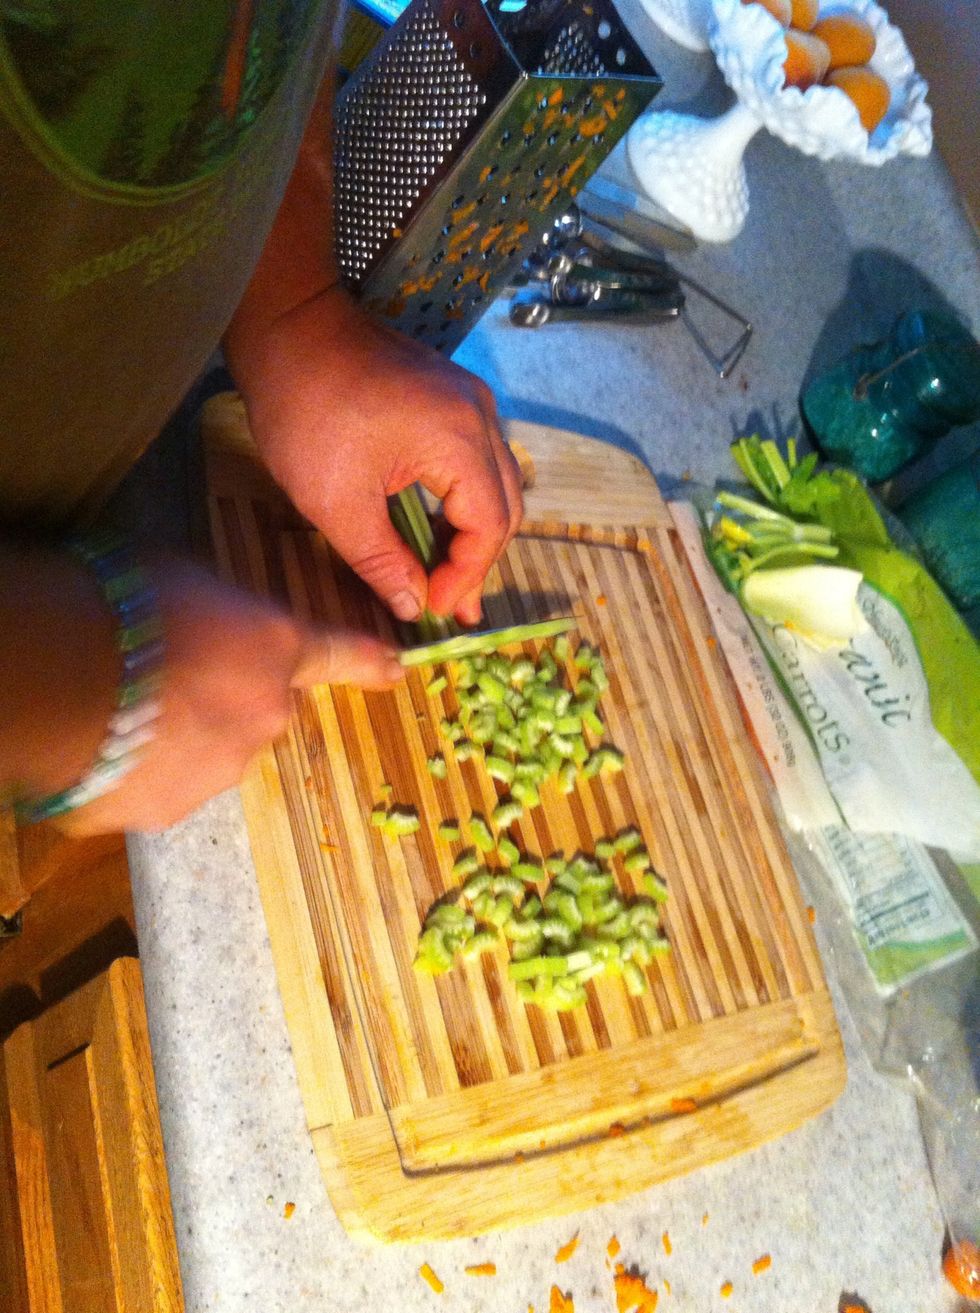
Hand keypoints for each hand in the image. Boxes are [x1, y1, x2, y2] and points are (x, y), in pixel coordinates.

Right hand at [62, 556, 401, 834]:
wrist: (64, 678)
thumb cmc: (123, 603)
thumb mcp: (186, 578)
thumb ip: (221, 612)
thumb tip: (211, 625)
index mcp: (275, 648)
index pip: (337, 653)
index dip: (368, 661)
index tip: (398, 668)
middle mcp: (266, 714)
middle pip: (257, 708)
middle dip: (222, 697)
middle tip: (165, 675)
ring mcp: (222, 769)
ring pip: (210, 752)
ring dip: (179, 736)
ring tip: (123, 708)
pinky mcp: (173, 810)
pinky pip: (161, 787)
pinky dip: (140, 772)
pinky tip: (105, 744)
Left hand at [226, 286, 523, 625]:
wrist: (285, 326)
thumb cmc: (305, 409)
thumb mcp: (336, 503)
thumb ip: (382, 561)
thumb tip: (413, 606)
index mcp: (460, 439)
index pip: (490, 526)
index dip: (466, 576)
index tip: (432, 608)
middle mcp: (479, 414)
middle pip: (504, 505)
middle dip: (477, 560)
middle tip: (451, 605)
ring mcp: (467, 399)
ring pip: (493, 482)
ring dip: (471, 531)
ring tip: (446, 577)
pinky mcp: (448, 394)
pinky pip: (474, 458)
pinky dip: (460, 500)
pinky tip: (435, 528)